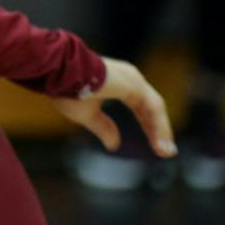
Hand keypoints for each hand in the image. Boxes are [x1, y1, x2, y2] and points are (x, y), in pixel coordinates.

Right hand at [51, 57, 176, 158]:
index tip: (156, 146)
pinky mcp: (134, 84)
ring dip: (162, 131)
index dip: (149, 127)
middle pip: (151, 109)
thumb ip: (103, 127)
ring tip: (165, 152)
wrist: (58, 72)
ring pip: (155, 109)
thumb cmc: (67, 89)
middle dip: (159, 131)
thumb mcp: (86, 115)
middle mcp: (130, 79)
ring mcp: (133, 80)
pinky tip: (159, 142)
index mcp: (119, 84)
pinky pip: (153, 107)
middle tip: (166, 152)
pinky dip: (159, 125)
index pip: (141, 108)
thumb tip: (114, 145)